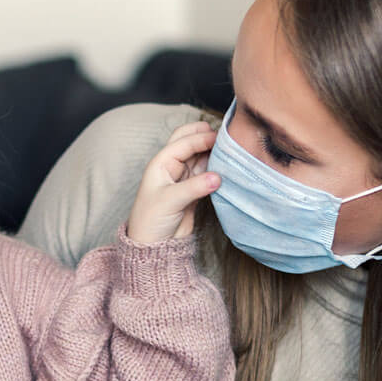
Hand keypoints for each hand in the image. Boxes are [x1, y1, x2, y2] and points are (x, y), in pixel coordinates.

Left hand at [127, 121, 218, 242]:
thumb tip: (217, 177)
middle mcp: (172, 167)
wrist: (154, 244)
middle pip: (190, 142)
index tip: (220, 138)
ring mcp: (184, 178)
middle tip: (225, 136)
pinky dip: (217, 168)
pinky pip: (207, 172)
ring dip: (213, 152)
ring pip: (200, 156)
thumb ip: (194, 187)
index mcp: (161, 164)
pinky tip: (227, 166)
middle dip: (205, 136)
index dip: (201, 138)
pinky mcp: (194, 190)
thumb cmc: (151, 220)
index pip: (182, 143)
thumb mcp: (170, 201)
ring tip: (231, 149)